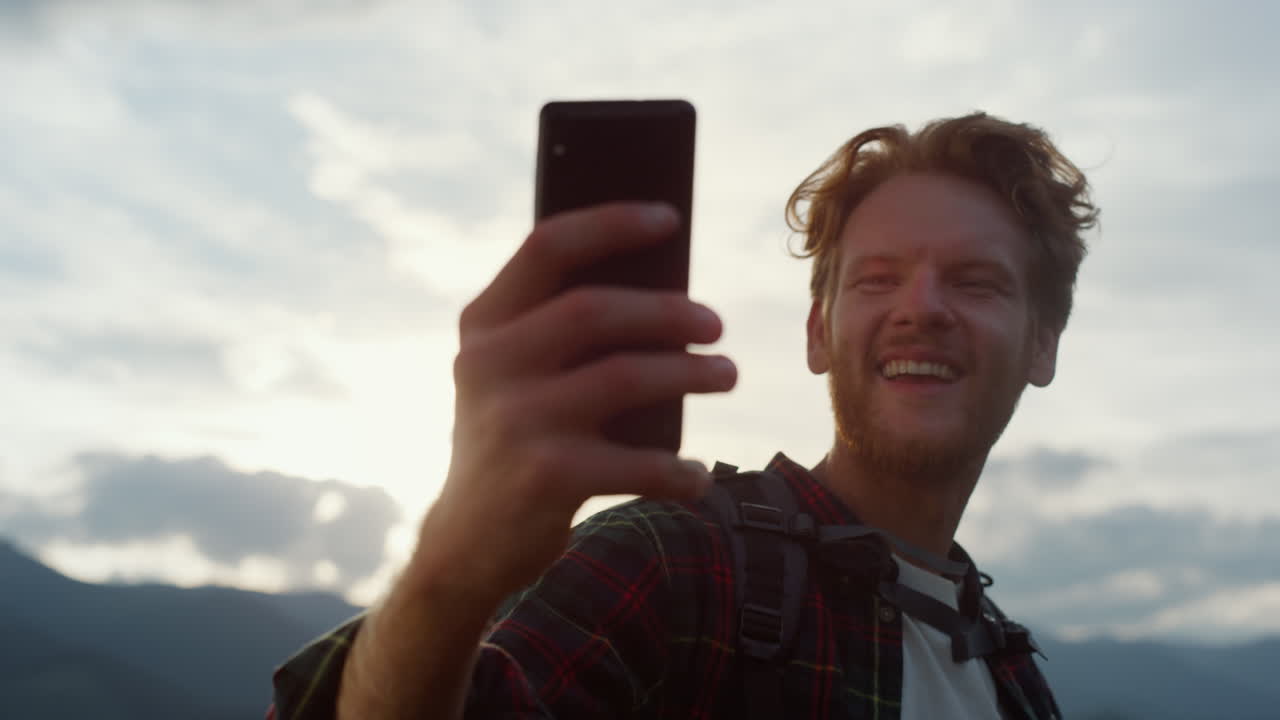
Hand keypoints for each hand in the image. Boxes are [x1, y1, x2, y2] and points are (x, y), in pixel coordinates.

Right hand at [411, 202, 735, 601]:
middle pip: (596, 310)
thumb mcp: (514, 377)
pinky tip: (695, 478)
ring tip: (726, 376)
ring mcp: (515, 420)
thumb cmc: (513, 442)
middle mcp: (489, 365)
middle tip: (716, 326)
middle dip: (668, 312)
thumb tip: (667, 291)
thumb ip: (559, 332)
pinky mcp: (546, 476)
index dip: (611, 224)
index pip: (548, 248)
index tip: (668, 218)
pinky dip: (677, 470)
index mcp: (483, 325)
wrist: (465, 544)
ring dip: (690, 375)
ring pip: (626, 377)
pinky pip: (638, 460)